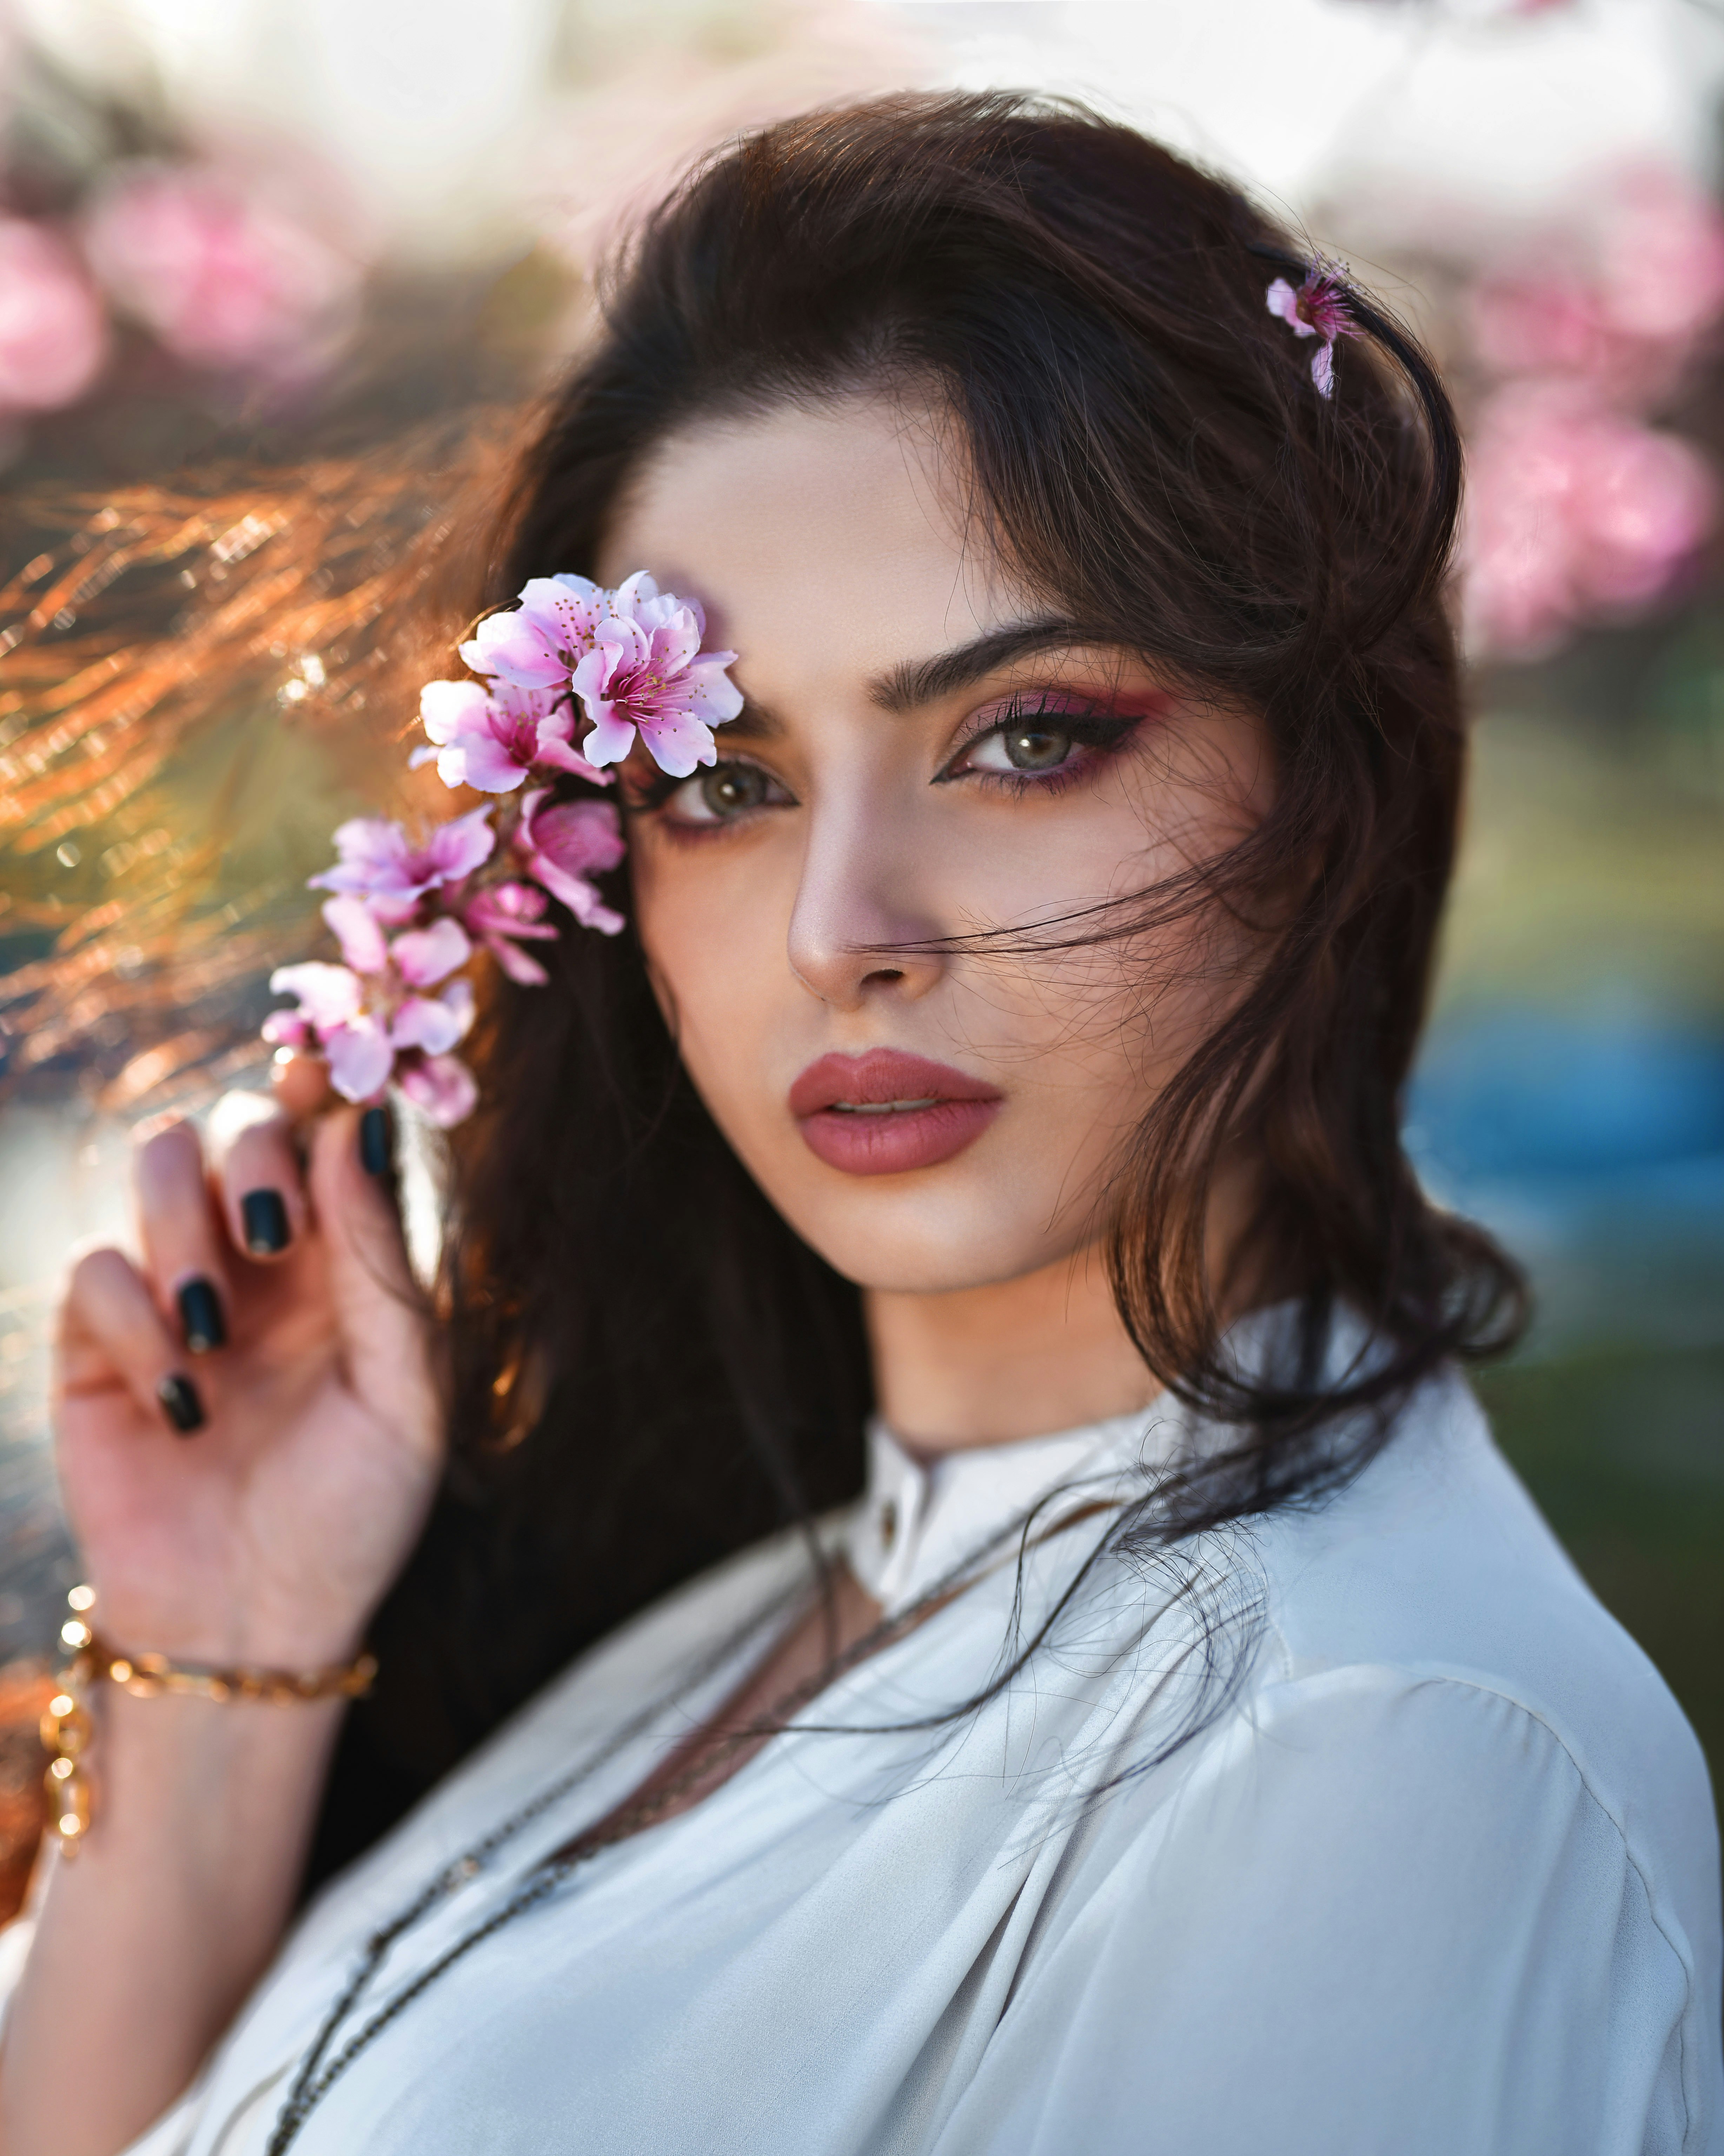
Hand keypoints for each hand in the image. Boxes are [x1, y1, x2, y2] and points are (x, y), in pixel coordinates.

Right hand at [52, 1060, 443, 1667]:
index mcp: (348, 1258)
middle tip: (276, 1235)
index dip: (325, 1079)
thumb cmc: (352, 1513)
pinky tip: (182, 1402)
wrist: (258, 1621)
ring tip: (219, 1324)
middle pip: (243, 1122)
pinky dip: (137, 1321)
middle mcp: (265, 1256)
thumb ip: (383, 1263)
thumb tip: (358, 1129)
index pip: (331, 1133)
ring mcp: (178, 1288)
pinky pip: (98, 1270)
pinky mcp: (101, 1341)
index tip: (322, 1059)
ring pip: (158, 1160)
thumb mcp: (405, 1394)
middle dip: (255, 1152)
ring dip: (187, 1222)